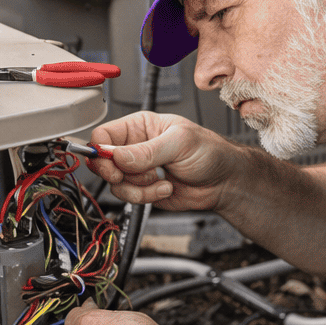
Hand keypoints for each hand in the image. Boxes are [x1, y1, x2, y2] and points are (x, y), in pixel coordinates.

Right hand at [87, 112, 238, 211]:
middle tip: (131, 175)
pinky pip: (129, 198)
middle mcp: (134, 147)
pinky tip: (165, 187)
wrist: (223, 181)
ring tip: (160, 179)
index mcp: (139, 126)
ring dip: (137, 187)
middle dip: (117, 173)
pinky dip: (146, 197)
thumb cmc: (208, 151)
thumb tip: (117, 155)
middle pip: (103, 162)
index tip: (111, 164)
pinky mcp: (142, 190)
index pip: (104, 135)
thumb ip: (147, 150)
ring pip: (115, 184)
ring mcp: (137, 170)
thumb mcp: (179, 143)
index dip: (101, 151)